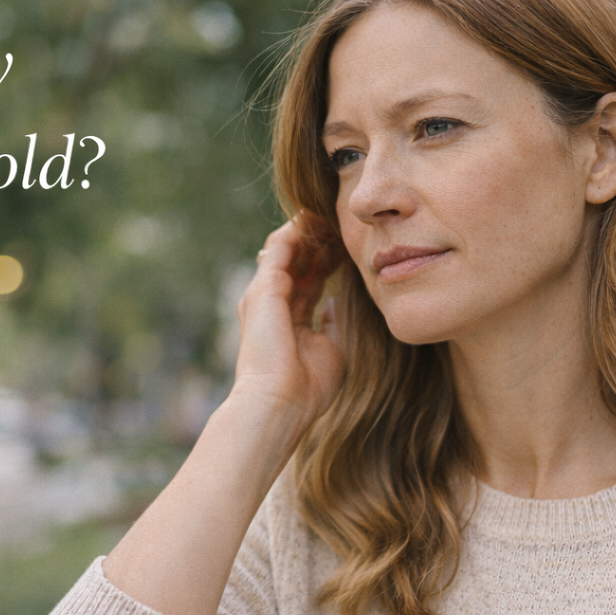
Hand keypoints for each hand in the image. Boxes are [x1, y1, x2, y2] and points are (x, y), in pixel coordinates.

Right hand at [231, 213, 345, 434]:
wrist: (278, 402)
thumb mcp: (331, 349)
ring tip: (330, 213)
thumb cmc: (305, 388)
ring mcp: (264, 294)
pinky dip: (297, 230)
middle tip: (344, 223)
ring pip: (286, 248)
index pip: (309, 282)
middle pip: (297, 261)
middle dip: (320, 241)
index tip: (351, 247)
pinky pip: (280, 247)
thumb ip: (333, 323)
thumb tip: (336, 302)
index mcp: (290, 321)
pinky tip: (316, 218)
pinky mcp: (264, 288)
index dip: (328, 262)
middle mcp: (273, 304)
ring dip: (308, 230)